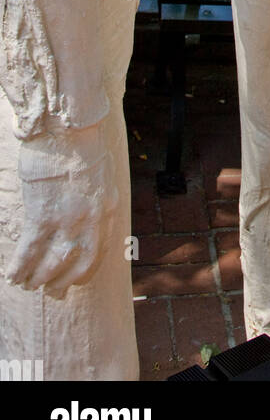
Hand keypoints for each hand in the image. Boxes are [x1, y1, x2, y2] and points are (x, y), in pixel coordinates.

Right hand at [7, 131, 116, 297]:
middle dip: (62, 282)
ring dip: (38, 279)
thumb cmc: (81, 145)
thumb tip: (85, 215)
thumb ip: (95, 199)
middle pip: (79, 266)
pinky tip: (11, 275)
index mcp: (108, 210)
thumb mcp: (99, 176)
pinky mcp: (43, 216)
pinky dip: (20, 268)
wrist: (68, 129)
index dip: (84, 271)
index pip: (99, 253)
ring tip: (27, 284)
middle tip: (49, 289)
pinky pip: (29, 253)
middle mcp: (92, 221)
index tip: (73, 279)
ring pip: (51, 265)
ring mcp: (68, 221)